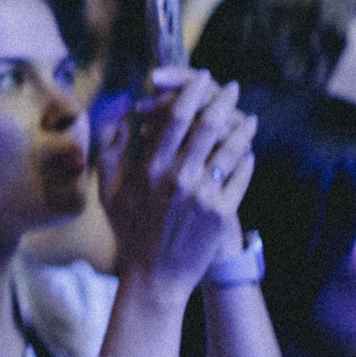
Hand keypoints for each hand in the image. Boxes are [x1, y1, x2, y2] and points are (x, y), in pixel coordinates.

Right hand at [99, 68, 256, 296]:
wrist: (154, 276)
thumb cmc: (129, 231)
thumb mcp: (107, 191)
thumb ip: (111, 151)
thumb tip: (123, 116)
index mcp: (149, 168)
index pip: (175, 117)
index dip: (192, 93)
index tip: (202, 80)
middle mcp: (177, 178)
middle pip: (208, 126)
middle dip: (223, 101)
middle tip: (231, 88)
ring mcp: (202, 195)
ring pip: (230, 148)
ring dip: (242, 128)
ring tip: (248, 118)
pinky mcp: (222, 212)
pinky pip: (240, 176)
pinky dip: (246, 160)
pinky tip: (248, 152)